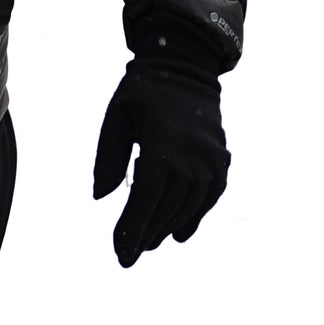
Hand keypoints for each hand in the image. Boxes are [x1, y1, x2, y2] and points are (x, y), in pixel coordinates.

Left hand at [93, 59, 227, 267]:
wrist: (186, 68)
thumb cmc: (142, 92)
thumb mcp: (117, 116)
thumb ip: (108, 157)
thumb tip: (101, 197)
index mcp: (162, 145)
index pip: (146, 199)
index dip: (132, 229)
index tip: (120, 253)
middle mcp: (192, 156)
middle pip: (167, 209)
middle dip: (146, 235)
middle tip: (128, 256)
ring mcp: (211, 159)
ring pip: (189, 207)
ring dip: (167, 229)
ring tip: (148, 242)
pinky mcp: (222, 160)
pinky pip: (210, 197)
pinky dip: (195, 216)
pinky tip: (180, 233)